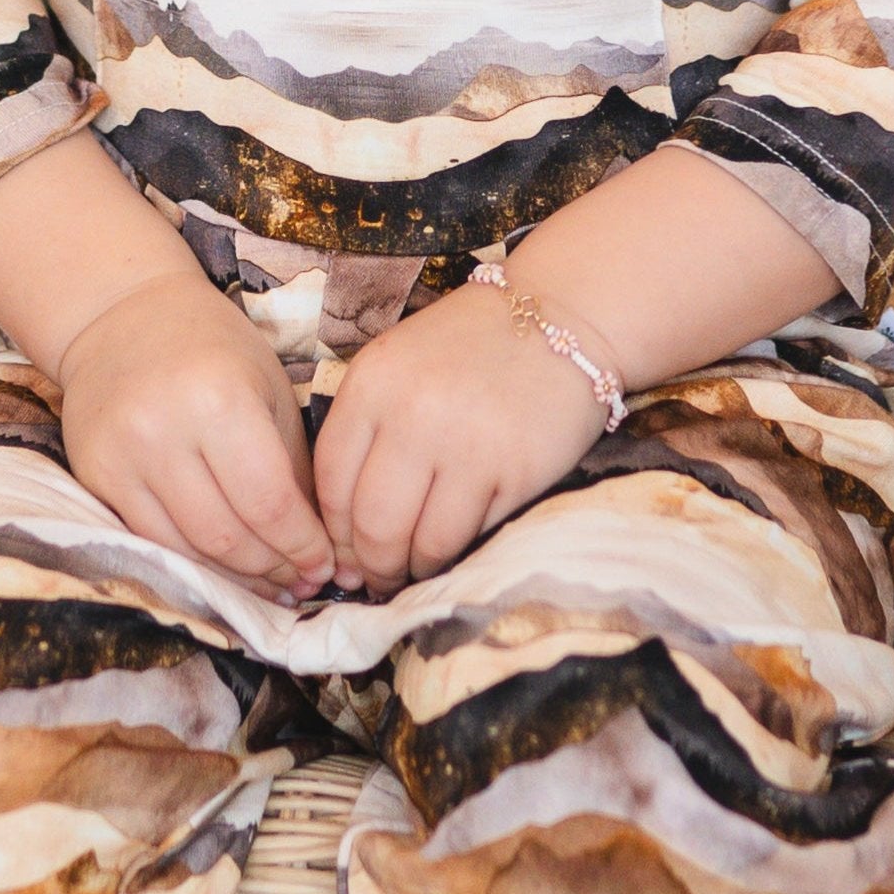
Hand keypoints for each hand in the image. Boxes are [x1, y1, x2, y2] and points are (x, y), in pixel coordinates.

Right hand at [51, 272, 334, 597]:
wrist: (121, 316)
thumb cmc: (212, 349)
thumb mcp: (268, 389)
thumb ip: (293, 467)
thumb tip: (317, 548)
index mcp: (219, 400)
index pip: (269, 503)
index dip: (302, 546)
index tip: (324, 566)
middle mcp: (163, 431)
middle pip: (228, 536)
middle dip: (273, 570)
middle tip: (302, 582)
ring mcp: (120, 457)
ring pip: (187, 549)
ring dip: (235, 577)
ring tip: (269, 583)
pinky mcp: (93, 476)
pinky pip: (150, 540)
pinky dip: (193, 562)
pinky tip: (223, 568)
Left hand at [311, 284, 615, 594]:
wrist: (563, 316)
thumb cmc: (472, 346)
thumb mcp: (398, 365)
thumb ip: (366, 428)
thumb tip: (343, 523)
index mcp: (371, 383)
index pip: (330, 480)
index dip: (331, 530)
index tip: (341, 551)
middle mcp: (412, 414)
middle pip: (370, 521)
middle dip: (369, 563)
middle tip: (375, 577)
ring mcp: (467, 444)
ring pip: (418, 540)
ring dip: (410, 569)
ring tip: (411, 571)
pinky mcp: (516, 470)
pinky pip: (469, 535)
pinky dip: (452, 555)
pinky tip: (448, 552)